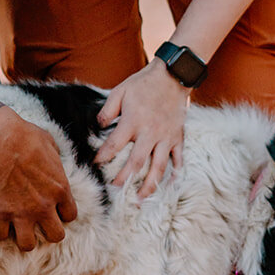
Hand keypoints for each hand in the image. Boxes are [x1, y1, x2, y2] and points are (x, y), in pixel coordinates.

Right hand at [0, 106, 77, 251]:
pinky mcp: (1, 213)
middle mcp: (45, 206)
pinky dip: (0, 231)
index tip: (52, 208)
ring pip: (28, 245)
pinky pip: (2, 235)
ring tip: (18, 229)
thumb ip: (56, 158)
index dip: (61, 213)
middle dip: (47, 231)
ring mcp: (22, 212)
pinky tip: (0, 221)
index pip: (70, 216)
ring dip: (24, 238)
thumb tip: (55, 158)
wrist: (0, 139)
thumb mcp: (50, 143)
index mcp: (60, 189)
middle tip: (38, 222)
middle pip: (56, 236)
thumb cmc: (25, 136)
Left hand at [96, 60, 188, 197]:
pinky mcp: (178, 137)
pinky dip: (175, 172)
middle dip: (124, 179)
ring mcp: (166, 137)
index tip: (96, 163)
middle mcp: (150, 133)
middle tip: (115, 190)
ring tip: (140, 199)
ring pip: (158, 167)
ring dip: (149, 185)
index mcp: (133, 122)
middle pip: (136, 162)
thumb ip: (108, 110)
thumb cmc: (144, 83)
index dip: (104, 156)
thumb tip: (98, 125)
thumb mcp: (120, 91)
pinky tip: (169, 185)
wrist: (173, 75)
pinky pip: (178, 158)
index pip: (115, 145)